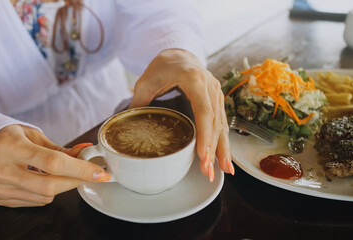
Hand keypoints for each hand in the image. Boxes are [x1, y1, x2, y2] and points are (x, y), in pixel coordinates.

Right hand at [0, 124, 109, 206]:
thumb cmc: (11, 138)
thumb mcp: (34, 136)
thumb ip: (61, 149)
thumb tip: (87, 152)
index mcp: (10, 145)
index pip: (52, 162)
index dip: (80, 169)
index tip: (99, 174)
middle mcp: (0, 168)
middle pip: (49, 185)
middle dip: (74, 181)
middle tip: (87, 174)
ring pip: (44, 196)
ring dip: (60, 186)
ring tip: (58, 172)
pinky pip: (34, 202)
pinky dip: (45, 193)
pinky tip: (40, 180)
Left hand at [129, 49, 233, 180]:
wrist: (180, 54)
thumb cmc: (163, 65)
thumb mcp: (146, 81)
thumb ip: (138, 102)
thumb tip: (128, 126)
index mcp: (194, 79)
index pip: (203, 111)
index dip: (204, 134)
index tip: (203, 155)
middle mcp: (210, 86)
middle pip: (215, 122)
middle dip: (214, 149)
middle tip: (209, 172)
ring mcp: (216, 94)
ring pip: (222, 125)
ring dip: (222, 149)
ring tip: (223, 171)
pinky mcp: (217, 101)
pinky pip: (221, 123)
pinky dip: (223, 142)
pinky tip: (224, 158)